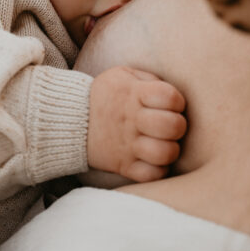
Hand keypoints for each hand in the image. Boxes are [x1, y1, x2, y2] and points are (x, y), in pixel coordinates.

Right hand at [87, 67, 186, 182]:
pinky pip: (151, 175)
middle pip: (172, 126)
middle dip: (178, 125)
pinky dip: (158, 170)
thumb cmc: (107, 95)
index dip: (177, 101)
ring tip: (163, 143)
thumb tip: (174, 96)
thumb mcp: (123, 75)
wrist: (71, 119)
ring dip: (170, 149)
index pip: (170, 97)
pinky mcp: (122, 165)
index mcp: (133, 94)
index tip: (170, 104)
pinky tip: (154, 160)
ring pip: (164, 153)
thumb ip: (149, 80)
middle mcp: (131, 119)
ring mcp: (127, 145)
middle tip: (169, 126)